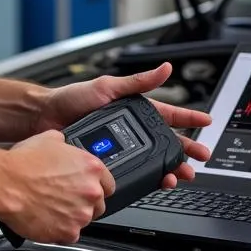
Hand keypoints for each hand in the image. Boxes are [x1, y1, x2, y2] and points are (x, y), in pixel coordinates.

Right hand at [0, 129, 116, 243]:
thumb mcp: (49, 139)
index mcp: (91, 168)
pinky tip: (46, 220)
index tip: (87, 190)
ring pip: (83, 220)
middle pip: (99, 205)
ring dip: (71, 217)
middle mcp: (91, 191)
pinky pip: (69, 235)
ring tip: (51, 209)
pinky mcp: (68, 232)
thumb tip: (63, 145)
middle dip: (84, 203)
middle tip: (65, 200)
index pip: (109, 184)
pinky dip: (59, 231)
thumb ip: (65, 145)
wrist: (6, 184)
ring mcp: (81, 214)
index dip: (97, 187)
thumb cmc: (23, 163)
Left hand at [35, 63, 212, 188]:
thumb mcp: (108, 86)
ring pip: (153, 160)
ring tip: (179, 175)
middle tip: (200, 158)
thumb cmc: (72, 98)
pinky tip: (154, 182)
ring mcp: (122, 146)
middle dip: (186, 150)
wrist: (44, 118)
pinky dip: (147, 178)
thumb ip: (138, 81)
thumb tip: (165, 68)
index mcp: (134, 108)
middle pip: (166, 142)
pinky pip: (134, 172)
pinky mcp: (110, 162)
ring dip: (170, 168)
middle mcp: (131, 129)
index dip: (188, 118)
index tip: (207, 122)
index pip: (168, 114)